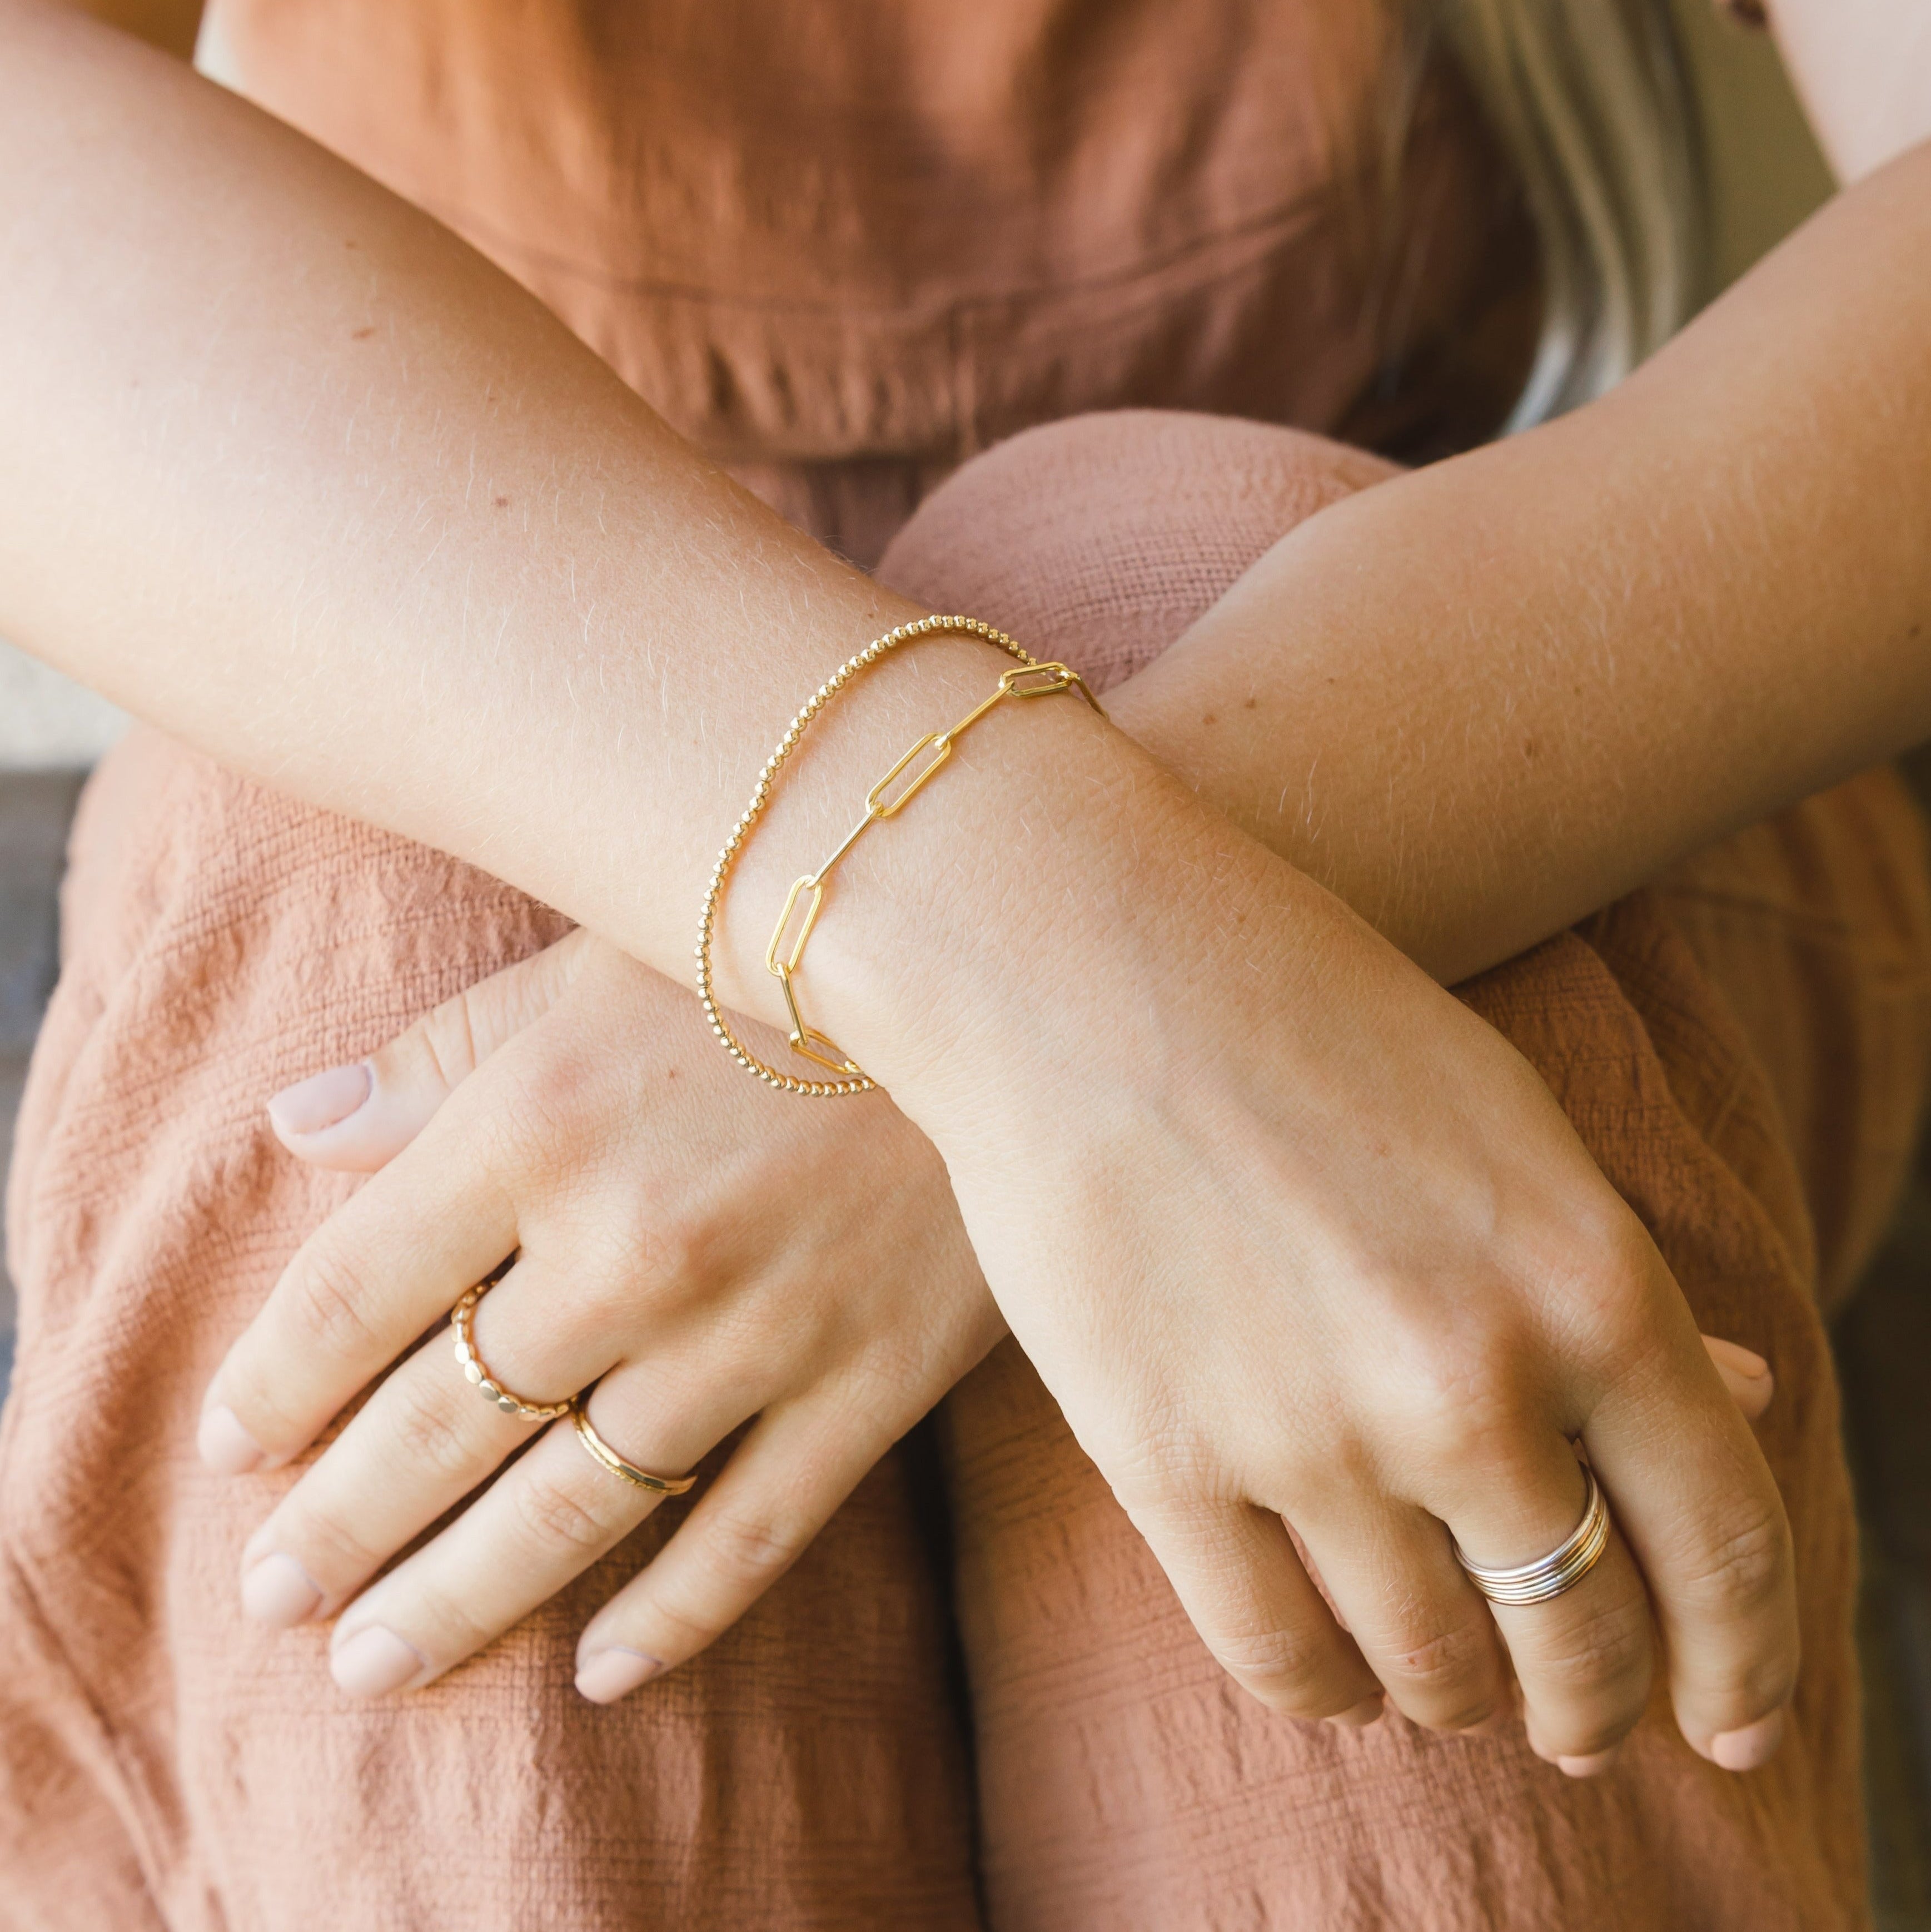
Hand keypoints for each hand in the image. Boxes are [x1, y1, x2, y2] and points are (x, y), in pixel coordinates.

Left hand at [197, 931, 1002, 1700]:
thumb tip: (291, 1126)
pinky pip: (751, 1537)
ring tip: (377, 1664)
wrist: (1008, 969)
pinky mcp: (869, 1383)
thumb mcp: (595, 959)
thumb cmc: (782, 949)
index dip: (274, 1381)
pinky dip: (670, 1618)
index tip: (233, 1447)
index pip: (353, 1291)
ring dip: (459, 1599)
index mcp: (540, 1123)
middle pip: (439, 1425)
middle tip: (274, 1600)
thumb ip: (441, 1054)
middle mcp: (630, 1245)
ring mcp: (757, 1331)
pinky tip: (599, 1669)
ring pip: (572, 1510)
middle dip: (337, 1527)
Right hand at [793, 704, 1799, 1780]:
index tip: (1735, 1729)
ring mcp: (1310, 1434)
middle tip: (1578, 1716)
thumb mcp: (1504, 1121)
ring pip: (1431, 1668)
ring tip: (1450, 1678)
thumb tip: (1742, 1399)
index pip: (1724, 1544)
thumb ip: (1608, 1286)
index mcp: (1587, 1281)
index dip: (1747, 1667)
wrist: (1074, 961)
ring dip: (1457, 1694)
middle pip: (1580, 1634)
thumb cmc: (1302, 1010)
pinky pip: (1278, 1655)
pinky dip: (1328, 1688)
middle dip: (1594, 1702)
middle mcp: (1469, 1383)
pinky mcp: (1164, 1463)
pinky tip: (1338, 1671)